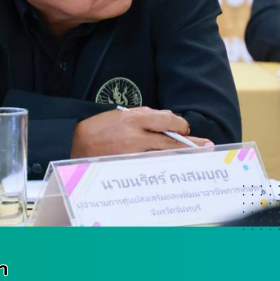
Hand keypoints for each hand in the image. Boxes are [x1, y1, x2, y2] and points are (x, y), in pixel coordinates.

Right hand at [71, 107, 212, 157]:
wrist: (74, 144)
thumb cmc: (96, 128)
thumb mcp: (119, 114)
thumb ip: (142, 114)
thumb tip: (166, 117)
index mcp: (133, 119)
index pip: (168, 121)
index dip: (181, 125)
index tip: (185, 129)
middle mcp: (136, 136)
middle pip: (172, 142)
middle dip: (191, 144)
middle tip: (205, 146)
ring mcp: (133, 154)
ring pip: (166, 155)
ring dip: (181, 155)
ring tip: (195, 156)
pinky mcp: (129, 165)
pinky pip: (153, 165)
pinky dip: (164, 164)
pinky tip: (173, 165)